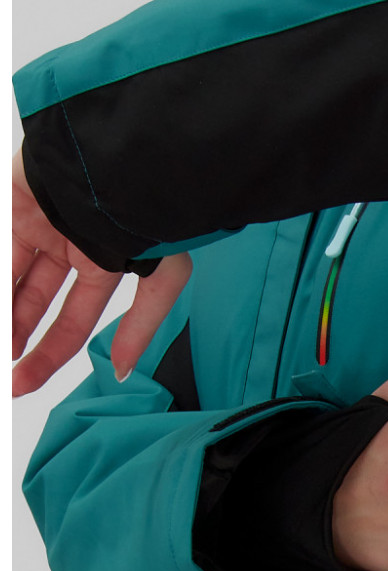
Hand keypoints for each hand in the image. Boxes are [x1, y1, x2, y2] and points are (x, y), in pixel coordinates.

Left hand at [12, 146, 191, 394]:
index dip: (47, 355)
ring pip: (11, 277)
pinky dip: (0, 274)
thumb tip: (120, 371)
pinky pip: (2, 246)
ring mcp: (36, 222)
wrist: (131, 159)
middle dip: (15, 337)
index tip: (23, 383)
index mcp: (100, 265)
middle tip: (3, 368)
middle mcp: (66, 246)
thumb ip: (139, 328)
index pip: (68, 322)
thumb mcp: (160, 280)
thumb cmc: (155, 212)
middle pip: (32, 304)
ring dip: (4, 312)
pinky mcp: (13, 198)